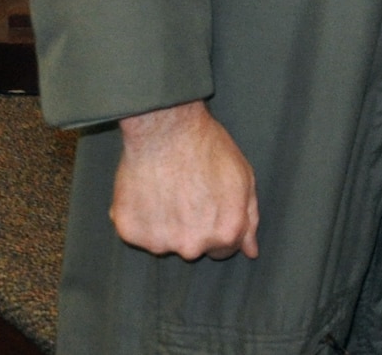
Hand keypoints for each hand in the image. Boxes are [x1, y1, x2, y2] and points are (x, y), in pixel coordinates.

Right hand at [112, 100, 259, 259]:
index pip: (224, 249)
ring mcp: (160, 242)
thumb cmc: (209, 149)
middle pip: (193, 247)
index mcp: (225, 233)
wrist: (168, 130)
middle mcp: (193, 245)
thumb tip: (250, 251)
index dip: (218, 226)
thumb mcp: (244, 179)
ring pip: (164, 241)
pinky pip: (138, 232)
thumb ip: (249, 219)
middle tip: (188, 193)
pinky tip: (148, 191)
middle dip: (192, 227)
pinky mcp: (131, 233)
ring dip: (165, 223)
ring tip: (167, 189)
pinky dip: (142, 218)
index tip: (210, 207)